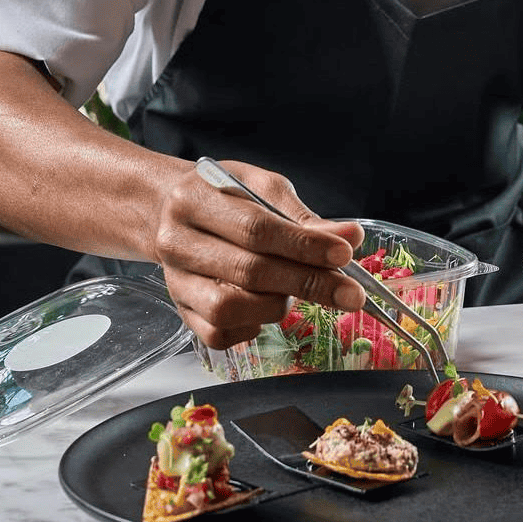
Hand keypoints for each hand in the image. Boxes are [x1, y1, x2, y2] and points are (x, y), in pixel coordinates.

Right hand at [152, 160, 365, 347]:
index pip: (256, 228)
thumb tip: (349, 237)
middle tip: (350, 293)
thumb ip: (302, 216)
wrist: (172, 211)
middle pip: (248, 271)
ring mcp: (175, 281)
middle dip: (308, 283)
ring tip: (296, 291)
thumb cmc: (224, 196)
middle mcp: (177, 241)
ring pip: (229, 310)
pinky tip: (267, 307)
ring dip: (277, 305)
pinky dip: (252, 327)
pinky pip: (218, 334)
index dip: (304, 245)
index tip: (345, 254)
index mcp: (195, 198)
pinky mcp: (180, 310)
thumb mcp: (261, 187)